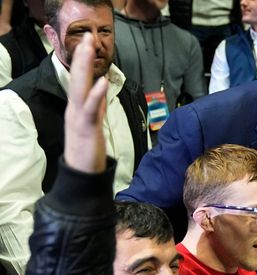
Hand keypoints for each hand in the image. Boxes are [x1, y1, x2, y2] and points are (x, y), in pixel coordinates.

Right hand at [64, 32, 107, 173]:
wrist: (82, 175)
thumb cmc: (88, 151)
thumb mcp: (92, 123)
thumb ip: (96, 107)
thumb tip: (101, 91)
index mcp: (78, 108)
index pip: (80, 80)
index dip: (84, 61)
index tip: (88, 42)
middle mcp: (75, 109)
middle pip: (78, 78)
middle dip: (82, 57)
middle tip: (87, 37)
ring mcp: (79, 118)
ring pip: (80, 89)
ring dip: (84, 68)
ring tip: (88, 49)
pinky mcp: (86, 129)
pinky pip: (91, 110)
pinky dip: (95, 95)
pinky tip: (100, 81)